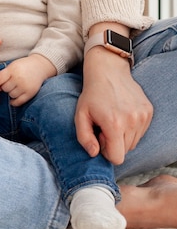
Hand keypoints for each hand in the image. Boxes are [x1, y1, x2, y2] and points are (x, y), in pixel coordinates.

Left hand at [0, 54, 56, 106]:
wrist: (40, 66)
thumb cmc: (22, 66)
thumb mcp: (12, 66)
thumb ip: (3, 75)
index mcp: (13, 70)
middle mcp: (18, 78)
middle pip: (4, 88)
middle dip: (4, 87)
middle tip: (9, 83)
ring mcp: (25, 86)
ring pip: (11, 95)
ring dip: (11, 92)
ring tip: (15, 87)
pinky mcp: (30, 93)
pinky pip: (18, 102)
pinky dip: (14, 101)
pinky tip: (14, 97)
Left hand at [75, 47, 152, 163]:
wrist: (108, 70)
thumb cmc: (92, 94)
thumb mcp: (80, 115)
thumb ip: (84, 138)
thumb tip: (95, 153)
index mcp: (114, 124)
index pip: (117, 158)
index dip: (106, 150)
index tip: (100, 135)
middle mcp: (132, 121)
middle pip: (125, 151)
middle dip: (114, 142)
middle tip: (105, 124)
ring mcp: (143, 116)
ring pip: (134, 142)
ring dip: (123, 135)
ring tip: (113, 118)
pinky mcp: (149, 111)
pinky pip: (141, 131)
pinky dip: (132, 127)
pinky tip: (122, 113)